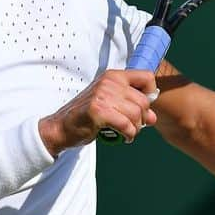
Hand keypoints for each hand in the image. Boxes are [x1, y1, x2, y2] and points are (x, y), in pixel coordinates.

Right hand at [39, 69, 158, 154]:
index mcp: (113, 76)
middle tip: (133, 127)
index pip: (147, 77)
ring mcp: (103, 95)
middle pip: (144, 101)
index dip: (151, 93)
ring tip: (128, 133)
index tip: (143, 107)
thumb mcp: (111, 106)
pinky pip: (127, 125)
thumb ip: (133, 107)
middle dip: (142, 118)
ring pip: (137, 114)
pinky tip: (124, 138)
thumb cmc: (87, 117)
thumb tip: (153, 118)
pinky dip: (129, 135)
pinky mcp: (98, 111)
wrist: (61, 127)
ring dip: (136, 129)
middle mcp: (109, 82)